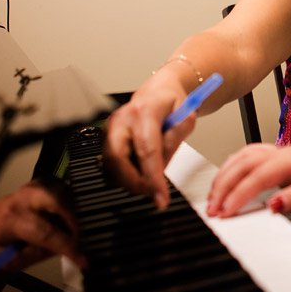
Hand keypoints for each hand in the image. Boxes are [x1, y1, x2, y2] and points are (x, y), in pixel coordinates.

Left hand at [0, 181, 81, 274]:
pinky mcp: (41, 182)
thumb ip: (36, 255)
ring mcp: (33, 186)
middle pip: (56, 201)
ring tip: (72, 231)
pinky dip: (70, 203)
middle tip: (81, 238)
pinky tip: (67, 217)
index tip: (82, 259)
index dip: (67, 246)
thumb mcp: (11, 260)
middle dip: (74, 220)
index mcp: (12, 220)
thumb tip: (63, 249)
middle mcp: (23, 198)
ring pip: (62, 193)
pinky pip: (63, 189)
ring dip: (73, 212)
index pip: (46, 233)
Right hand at [102, 73, 196, 209]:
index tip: (161, 199)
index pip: (146, 150)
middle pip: (117, 158)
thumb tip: (159, 171)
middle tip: (152, 192)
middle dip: (133, 182)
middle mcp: (122, 118)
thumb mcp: (186, 120)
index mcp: (144, 110)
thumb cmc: (172, 104)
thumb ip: (174, 143)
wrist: (158, 93)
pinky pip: (110, 163)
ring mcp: (109, 127)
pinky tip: (139, 170)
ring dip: (129, 179)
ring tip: (149, 178)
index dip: (153, 178)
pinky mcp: (105, 137)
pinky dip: (124, 173)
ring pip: (111, 164)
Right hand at [206, 143, 290, 219]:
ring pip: (243, 158)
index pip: (260, 174)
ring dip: (224, 177)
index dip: (239, 193)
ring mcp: (282, 156)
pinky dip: (232, 171)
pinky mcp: (280, 164)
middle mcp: (286, 153)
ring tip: (213, 199)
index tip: (226, 212)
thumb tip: (274, 204)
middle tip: (213, 211)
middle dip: (224, 185)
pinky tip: (226, 182)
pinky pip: (248, 161)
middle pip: (245, 163)